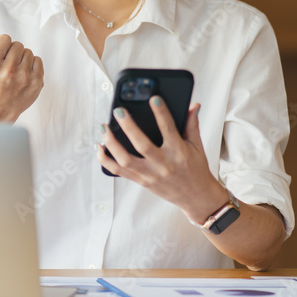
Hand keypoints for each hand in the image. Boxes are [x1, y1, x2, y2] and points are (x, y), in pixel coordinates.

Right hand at [0, 33, 43, 123]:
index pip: (4, 38)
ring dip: (22, 59)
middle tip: (7, 65)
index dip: (2, 45)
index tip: (0, 55)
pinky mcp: (36, 83)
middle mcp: (8, 71)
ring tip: (15, 71)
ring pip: (28, 52)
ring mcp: (24, 78)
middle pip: (18, 44)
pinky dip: (32, 65)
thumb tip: (2, 36)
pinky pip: (38, 60)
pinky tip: (23, 74)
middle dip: (12, 52)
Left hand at [97, 97, 227, 223]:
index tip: (154, 99)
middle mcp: (163, 164)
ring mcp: (149, 174)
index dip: (162, 113)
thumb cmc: (196, 169)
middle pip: (142, 145)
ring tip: (103, 128)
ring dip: (111, 143)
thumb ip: (192, 124)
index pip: (169, 129)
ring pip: (125, 160)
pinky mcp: (140, 181)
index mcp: (178, 152)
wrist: (196, 198)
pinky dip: (106, 160)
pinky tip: (99, 147)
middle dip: (129, 127)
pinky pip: (118, 171)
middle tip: (119, 111)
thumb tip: (193, 105)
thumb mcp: (197, 146)